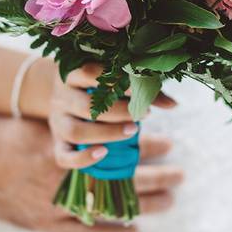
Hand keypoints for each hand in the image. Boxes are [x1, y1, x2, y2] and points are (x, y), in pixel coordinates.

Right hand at [0, 117, 180, 231]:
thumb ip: (71, 122)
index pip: (118, 148)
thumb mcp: (39, 121)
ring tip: (170, 199)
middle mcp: (67, 178)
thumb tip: (106, 109)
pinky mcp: (47, 224)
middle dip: (154, 176)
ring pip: (111, 208)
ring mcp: (58, 205)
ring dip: (143, 204)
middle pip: (123, 179)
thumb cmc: (1, 137)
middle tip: (180, 173)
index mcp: (67, 148)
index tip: (166, 142)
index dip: (144, 147)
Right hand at [47, 64, 176, 170]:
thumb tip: (174, 105)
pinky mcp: (57, 143)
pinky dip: (83, 158)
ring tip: (134, 130)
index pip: (89, 72)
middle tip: (144, 113)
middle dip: (118, 111)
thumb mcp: (112, 80)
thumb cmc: (95, 85)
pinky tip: (105, 153)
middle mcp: (62, 97)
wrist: (59, 93)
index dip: (115, 80)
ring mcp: (57, 121)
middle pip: (85, 106)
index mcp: (73, 74)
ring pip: (76, 131)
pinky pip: (64, 157)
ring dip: (107, 133)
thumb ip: (142, 90)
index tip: (139, 87)